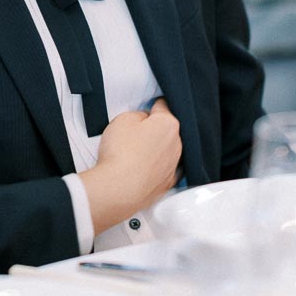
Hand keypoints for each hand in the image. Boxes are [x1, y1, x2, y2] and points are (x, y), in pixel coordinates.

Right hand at [80, 98, 181, 234]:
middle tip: (132, 134)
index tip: (147, 108)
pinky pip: (162, 169)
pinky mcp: (167, 183)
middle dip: (152, 130)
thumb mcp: (122, 119)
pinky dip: (153, 168)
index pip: (163, 107)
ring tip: (132, 154)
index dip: (151, 106)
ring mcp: (174, 166)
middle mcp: (176, 145)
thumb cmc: (120, 155)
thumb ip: (137, 115)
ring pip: (165, 151)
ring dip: (153, 150)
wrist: (118, 189)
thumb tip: (142, 122)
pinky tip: (139, 169)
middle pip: (165, 130)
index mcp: (168, 124)